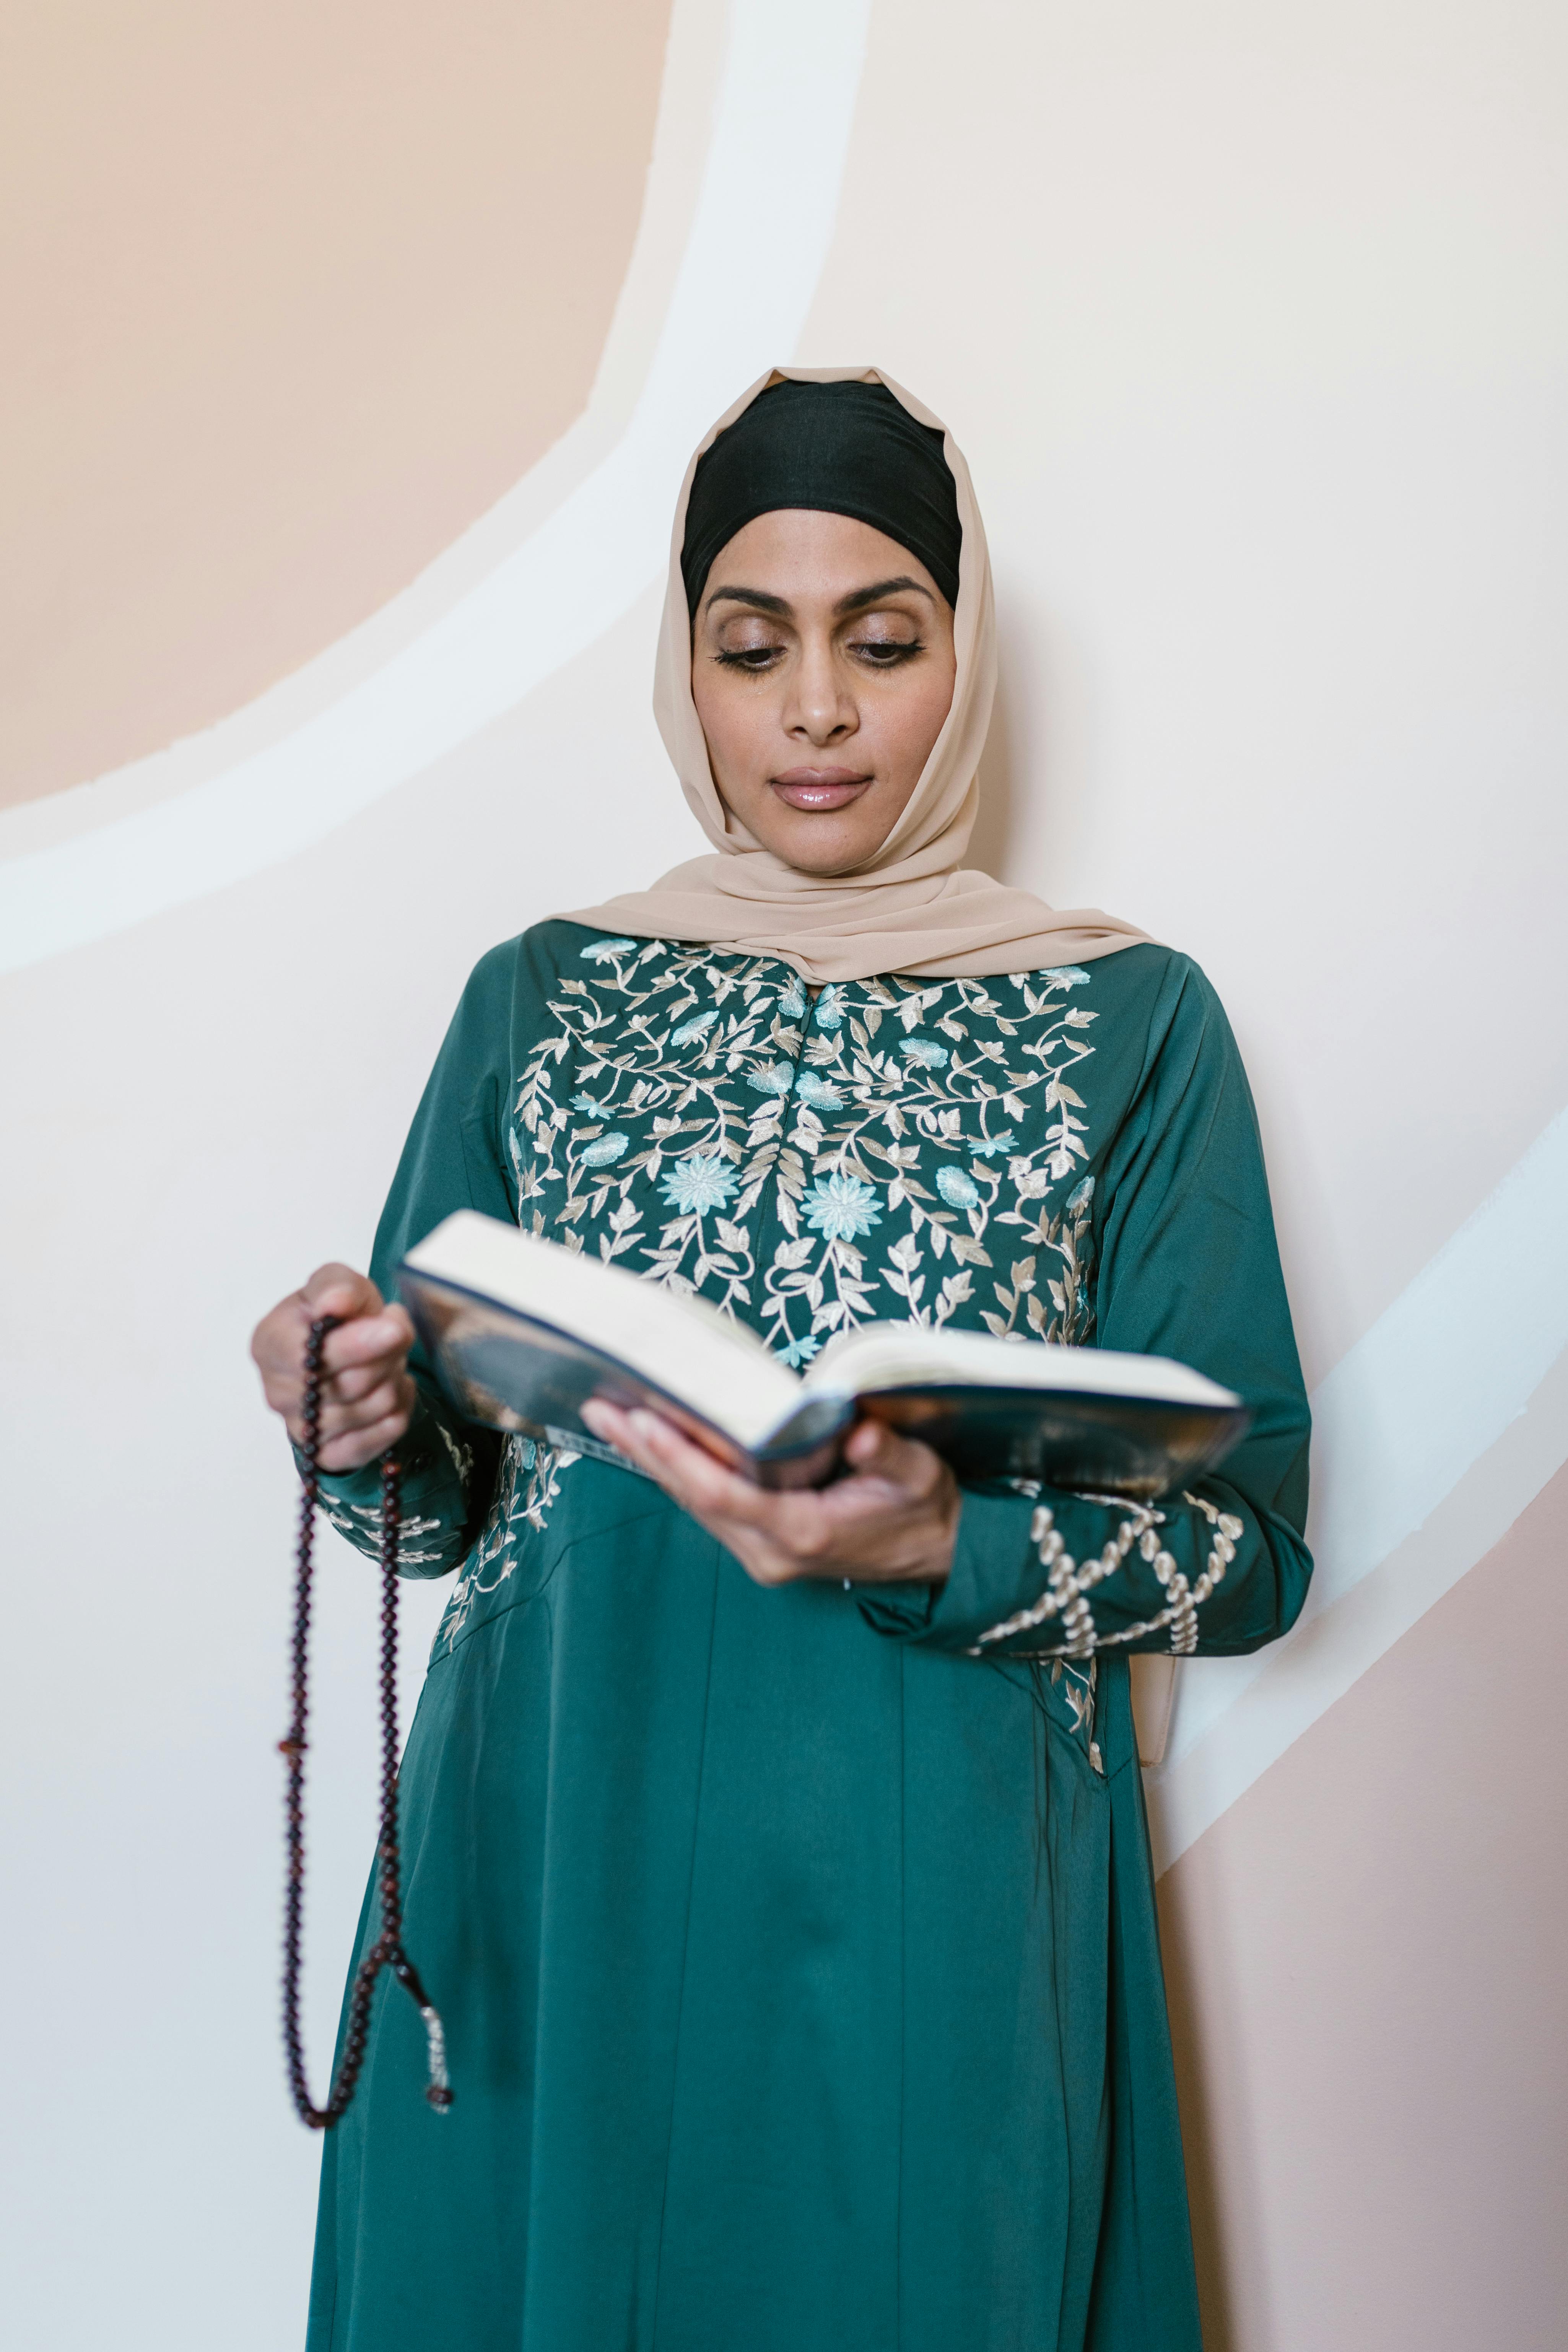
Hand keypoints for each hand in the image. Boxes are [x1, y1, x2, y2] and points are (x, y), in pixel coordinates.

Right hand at [250, 1264, 416, 1472]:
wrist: (346, 1350)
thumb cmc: (337, 1316)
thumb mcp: (336, 1283)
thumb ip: (335, 1287)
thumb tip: (335, 1302)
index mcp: (269, 1344)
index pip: (307, 1356)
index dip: (356, 1345)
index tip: (394, 1328)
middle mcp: (278, 1392)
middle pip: (348, 1385)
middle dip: (387, 1355)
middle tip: (396, 1332)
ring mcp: (301, 1428)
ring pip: (371, 1409)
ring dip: (394, 1378)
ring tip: (391, 1358)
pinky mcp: (328, 1454)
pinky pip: (376, 1441)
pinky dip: (398, 1411)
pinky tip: (395, 1387)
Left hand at [579, 1400, 958, 1588]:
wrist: (938, 1555)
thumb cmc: (925, 1509)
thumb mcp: (921, 1476)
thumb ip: (890, 1454)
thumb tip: (864, 1430)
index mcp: (805, 1531)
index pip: (725, 1493)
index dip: (681, 1457)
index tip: (643, 1420)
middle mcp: (772, 1552)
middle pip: (696, 1498)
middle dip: (646, 1451)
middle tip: (600, 1407)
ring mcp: (763, 1555)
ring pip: (696, 1504)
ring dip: (654, 1461)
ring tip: (612, 1417)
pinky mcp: (762, 1548)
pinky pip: (710, 1508)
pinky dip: (680, 1474)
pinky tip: (654, 1445)